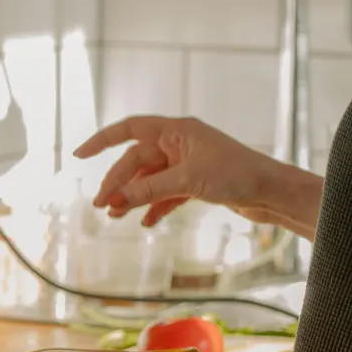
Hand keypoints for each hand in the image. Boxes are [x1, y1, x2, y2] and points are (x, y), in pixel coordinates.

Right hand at [73, 116, 288, 227]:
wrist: (272, 192)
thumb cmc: (236, 175)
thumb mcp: (187, 181)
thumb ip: (148, 189)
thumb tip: (114, 200)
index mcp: (176, 129)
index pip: (129, 128)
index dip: (102, 140)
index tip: (79, 154)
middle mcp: (179, 142)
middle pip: (137, 160)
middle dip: (118, 183)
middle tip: (101, 206)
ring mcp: (187, 163)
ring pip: (150, 179)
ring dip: (133, 197)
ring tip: (115, 217)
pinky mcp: (196, 183)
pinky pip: (165, 193)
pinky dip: (154, 206)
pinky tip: (146, 223)